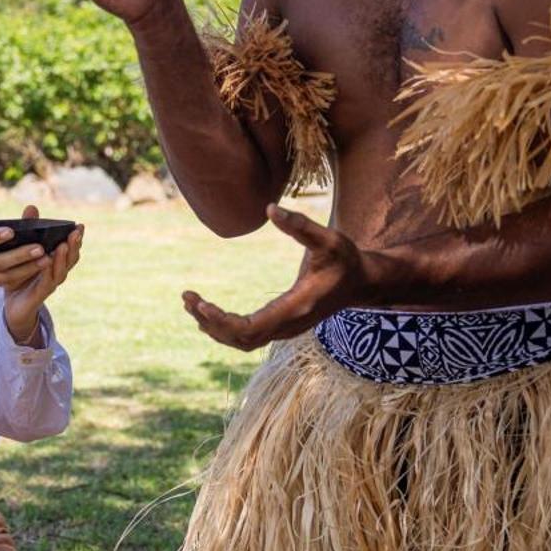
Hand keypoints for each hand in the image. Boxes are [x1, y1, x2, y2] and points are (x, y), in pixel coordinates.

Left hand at [3, 207, 83, 343]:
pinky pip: (46, 283)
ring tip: (64, 245)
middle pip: (70, 259)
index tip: (79, 225)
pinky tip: (47, 263)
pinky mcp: (39, 295)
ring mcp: (49, 285)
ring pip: (61, 271)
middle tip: (76, 232)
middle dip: (74, 245)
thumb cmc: (19, 275)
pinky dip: (48, 273)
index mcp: (55, 262)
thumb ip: (29, 230)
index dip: (76, 238)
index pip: (70, 249)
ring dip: (63, 258)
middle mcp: (56, 273)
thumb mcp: (21, 250)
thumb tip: (32, 207)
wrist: (13, 305)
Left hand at [183, 206, 370, 350]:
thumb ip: (301, 225)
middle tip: (187, 298)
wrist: (362, 283)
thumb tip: (270, 208)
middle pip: (241, 340)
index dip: (223, 322)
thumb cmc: (346, 259)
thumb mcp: (329, 238)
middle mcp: (288, 326)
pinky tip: (207, 311)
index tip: (201, 304)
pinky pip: (248, 337)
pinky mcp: (282, 326)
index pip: (250, 329)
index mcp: (296, 308)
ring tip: (191, 303)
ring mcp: (285, 330)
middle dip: (211, 323)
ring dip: (214, 327)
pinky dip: (225, 328)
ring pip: (242, 342)